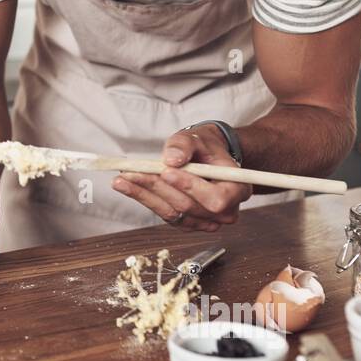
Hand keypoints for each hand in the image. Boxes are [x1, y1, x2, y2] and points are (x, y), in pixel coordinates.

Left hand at [112, 126, 251, 232]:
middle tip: (133, 173)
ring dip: (145, 195)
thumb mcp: (196, 137)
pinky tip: (126, 186)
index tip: (166, 171)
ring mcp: (205, 220)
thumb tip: (172, 159)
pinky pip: (164, 214)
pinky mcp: (186, 222)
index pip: (215, 198)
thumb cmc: (205, 146)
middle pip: (189, 206)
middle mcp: (224, 211)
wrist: (204, 155)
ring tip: (123, 179)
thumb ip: (184, 145)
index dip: (191, 187)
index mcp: (237, 189)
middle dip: (159, 188)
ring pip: (173, 212)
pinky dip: (144, 199)